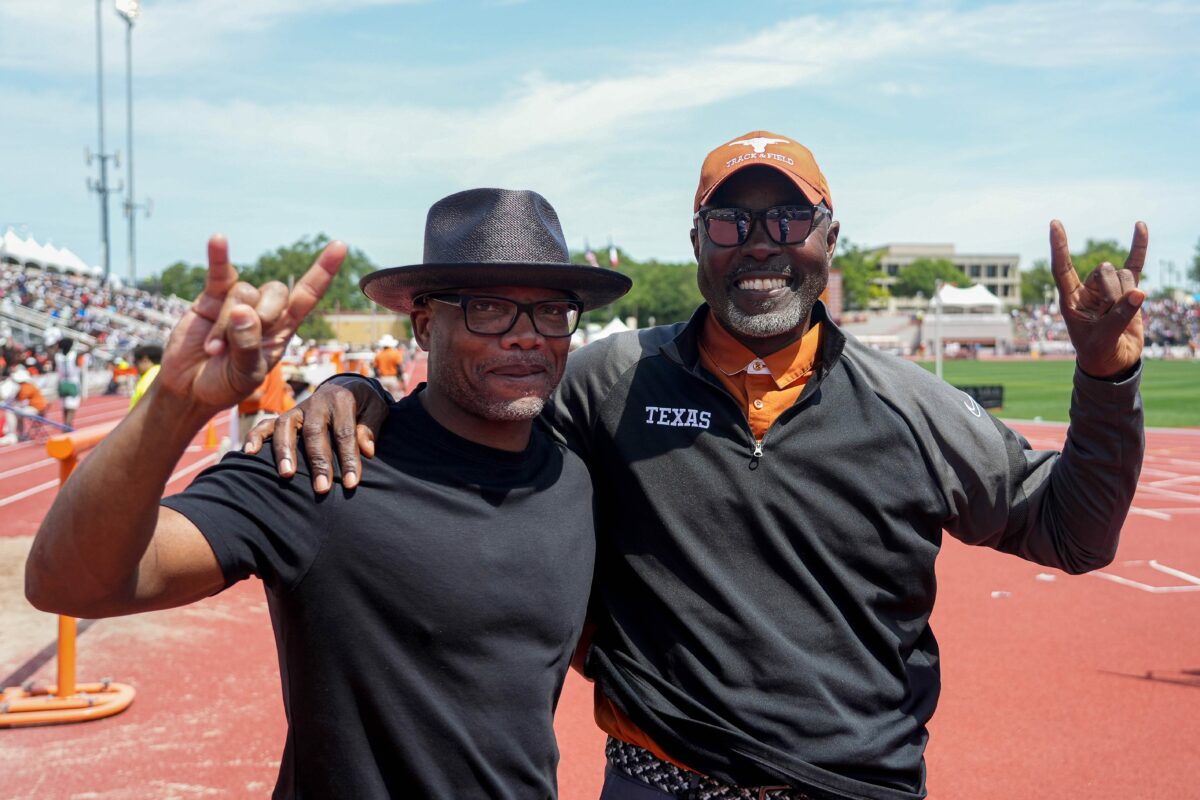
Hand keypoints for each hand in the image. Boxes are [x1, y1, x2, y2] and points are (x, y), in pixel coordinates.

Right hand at [156, 235, 345, 413]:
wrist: (190, 388)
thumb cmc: (225, 384)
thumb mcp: (245, 374)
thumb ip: (248, 346)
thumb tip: (243, 310)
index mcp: (283, 330)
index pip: (307, 296)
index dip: (323, 272)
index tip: (340, 246)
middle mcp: (264, 311)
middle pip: (276, 291)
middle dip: (263, 315)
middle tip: (239, 345)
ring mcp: (237, 302)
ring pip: (243, 292)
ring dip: (226, 325)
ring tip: (215, 351)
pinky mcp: (210, 299)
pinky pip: (219, 273)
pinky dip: (218, 257)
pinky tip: (218, 240)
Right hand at [243, 377, 389, 492]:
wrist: (347, 386)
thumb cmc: (364, 405)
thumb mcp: (376, 409)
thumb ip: (370, 427)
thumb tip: (366, 450)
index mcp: (342, 399)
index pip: (344, 432)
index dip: (348, 458)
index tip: (351, 482)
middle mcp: (317, 402)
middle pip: (314, 432)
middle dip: (318, 461)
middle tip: (322, 488)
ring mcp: (298, 409)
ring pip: (285, 426)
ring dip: (284, 451)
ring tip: (287, 475)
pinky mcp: (285, 416)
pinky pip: (265, 424)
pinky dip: (255, 436)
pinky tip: (249, 454)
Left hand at [1050, 220, 1146, 378]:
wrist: (1113, 361)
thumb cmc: (1098, 351)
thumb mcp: (1103, 338)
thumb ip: (1119, 317)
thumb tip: (1139, 293)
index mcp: (1070, 299)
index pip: (1061, 268)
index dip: (1059, 246)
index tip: (1054, 224)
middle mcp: (1087, 289)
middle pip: (1104, 272)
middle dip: (1113, 293)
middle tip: (1110, 316)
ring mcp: (1106, 288)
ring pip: (1122, 275)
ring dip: (1126, 294)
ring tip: (1119, 316)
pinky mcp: (1126, 290)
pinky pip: (1133, 264)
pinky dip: (1138, 246)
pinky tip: (1140, 226)